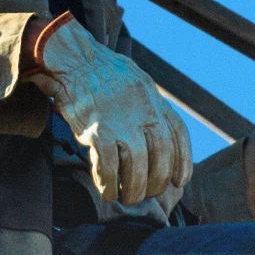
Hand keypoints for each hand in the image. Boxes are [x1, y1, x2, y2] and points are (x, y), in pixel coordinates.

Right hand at [30, 20, 193, 211]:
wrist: (71, 57)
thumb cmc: (99, 72)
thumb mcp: (136, 82)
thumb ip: (148, 106)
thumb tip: (154, 134)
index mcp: (154, 100)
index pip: (179, 137)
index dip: (183, 163)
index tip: (178, 181)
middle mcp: (144, 111)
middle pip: (161, 157)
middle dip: (156, 182)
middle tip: (147, 193)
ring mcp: (121, 122)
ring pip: (137, 167)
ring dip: (133, 189)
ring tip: (126, 197)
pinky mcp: (96, 130)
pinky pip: (108, 167)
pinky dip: (109, 183)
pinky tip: (106, 190)